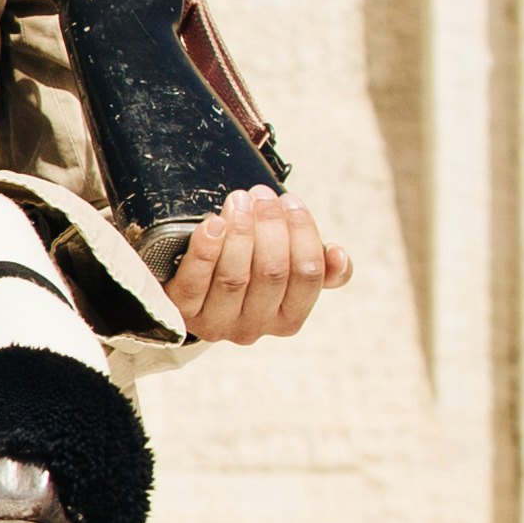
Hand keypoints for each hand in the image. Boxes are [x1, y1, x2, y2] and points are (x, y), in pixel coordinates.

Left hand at [167, 187, 349, 344]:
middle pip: (272, 272)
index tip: (290, 201)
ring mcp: (217, 323)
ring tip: (239, 201)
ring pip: (235, 276)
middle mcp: (255, 327)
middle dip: (270, 225)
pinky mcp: (184, 313)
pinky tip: (213, 224)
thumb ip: (319, 268)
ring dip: (240, 230)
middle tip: (261, 195)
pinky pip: (195, 281)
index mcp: (288, 319)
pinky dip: (206, 248)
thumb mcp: (286, 271)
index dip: (303, 232)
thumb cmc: (247, 270)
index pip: (309, 275)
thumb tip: (339, 256)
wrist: (191, 288)